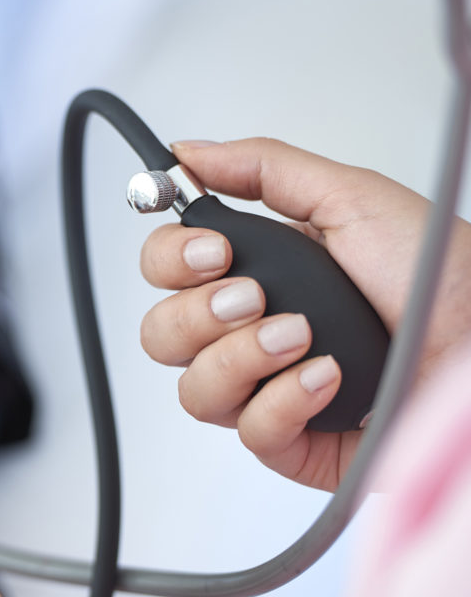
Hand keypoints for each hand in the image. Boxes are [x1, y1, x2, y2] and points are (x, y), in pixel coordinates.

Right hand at [139, 138, 470, 490]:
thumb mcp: (349, 198)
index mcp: (254, 270)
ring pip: (193, 391)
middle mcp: (248, 332)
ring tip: (300, 337)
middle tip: (255, 297)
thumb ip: (262, 169)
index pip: (163, 270)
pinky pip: (249, 432)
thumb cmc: (437, 274)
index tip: (216, 251)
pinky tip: (328, 378)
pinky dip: (285, 402)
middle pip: (160, 334)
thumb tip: (185, 154)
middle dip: (198, 313)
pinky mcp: (293, 441)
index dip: (171, 260)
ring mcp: (266, 388)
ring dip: (241, 357)